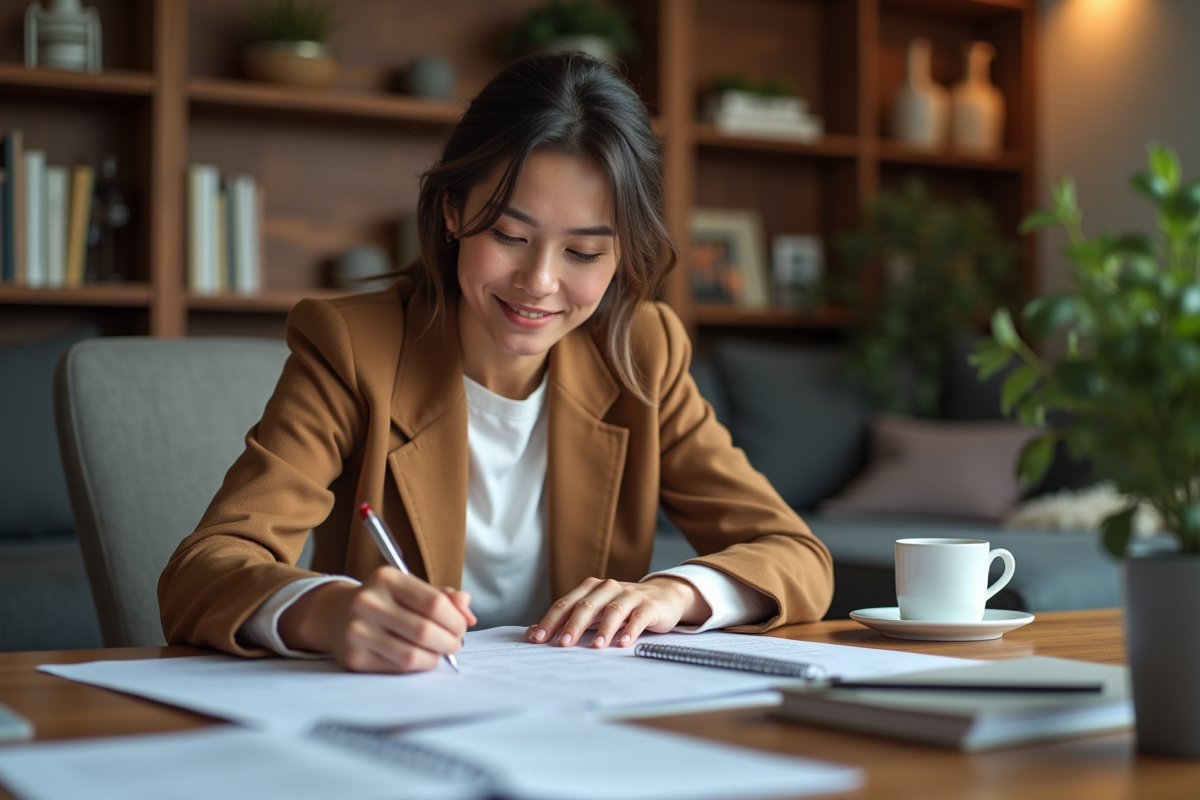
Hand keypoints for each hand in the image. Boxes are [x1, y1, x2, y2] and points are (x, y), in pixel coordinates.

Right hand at [278, 567, 475, 672]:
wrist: (336, 614)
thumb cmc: (384, 601)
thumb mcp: (410, 588)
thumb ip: (443, 597)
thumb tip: (468, 613)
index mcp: (386, 578)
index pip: (434, 602)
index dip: (455, 619)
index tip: (462, 626)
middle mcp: (368, 602)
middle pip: (425, 630)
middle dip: (450, 641)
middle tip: (455, 643)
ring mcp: (357, 631)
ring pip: (412, 654)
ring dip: (435, 657)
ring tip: (439, 652)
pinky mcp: (354, 657)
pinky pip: (397, 668)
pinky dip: (417, 666)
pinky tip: (419, 658)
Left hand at [524, 576, 710, 648]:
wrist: (664, 595)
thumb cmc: (622, 606)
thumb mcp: (595, 610)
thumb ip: (568, 619)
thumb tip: (533, 632)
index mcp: (591, 588)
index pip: (566, 604)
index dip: (550, 620)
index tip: (537, 638)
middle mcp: (609, 588)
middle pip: (587, 605)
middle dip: (573, 625)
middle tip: (563, 643)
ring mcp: (630, 595)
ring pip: (613, 610)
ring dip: (603, 629)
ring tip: (596, 646)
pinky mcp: (649, 606)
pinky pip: (638, 618)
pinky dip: (630, 630)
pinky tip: (623, 643)